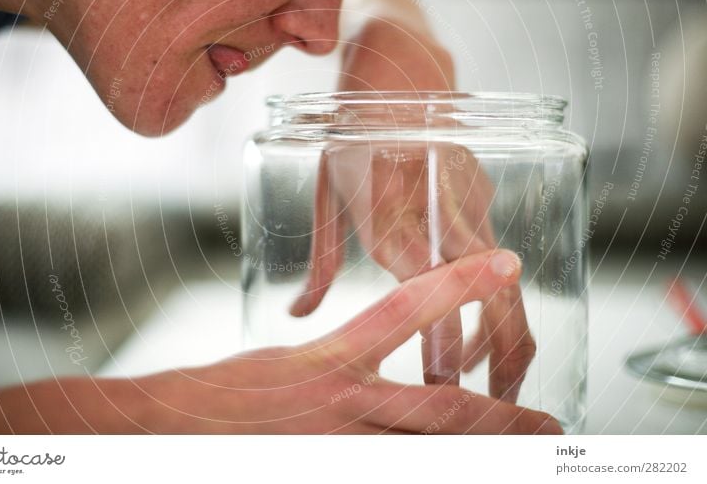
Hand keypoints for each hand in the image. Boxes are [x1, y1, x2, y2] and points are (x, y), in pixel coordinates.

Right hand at [137, 251, 560, 433]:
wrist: (174, 430)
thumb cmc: (228, 391)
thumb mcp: (291, 357)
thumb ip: (343, 355)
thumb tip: (380, 355)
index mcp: (332, 357)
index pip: (407, 308)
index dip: (460, 283)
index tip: (505, 262)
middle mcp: (343, 403)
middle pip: (441, 410)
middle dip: (502, 418)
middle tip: (550, 424)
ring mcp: (339, 447)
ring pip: (427, 455)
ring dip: (480, 456)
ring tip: (526, 456)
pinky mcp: (330, 468)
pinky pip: (394, 472)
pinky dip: (430, 470)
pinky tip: (461, 470)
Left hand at [290, 18, 535, 402]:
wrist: (400, 56)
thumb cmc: (349, 124)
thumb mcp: (323, 190)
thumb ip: (319, 260)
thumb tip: (299, 313)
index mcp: (385, 205)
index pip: (422, 287)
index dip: (441, 340)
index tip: (442, 383)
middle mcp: (433, 201)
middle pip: (485, 286)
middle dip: (499, 351)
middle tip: (493, 399)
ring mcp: (465, 190)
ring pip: (501, 270)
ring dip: (503, 326)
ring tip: (494, 372)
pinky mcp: (482, 182)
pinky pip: (493, 243)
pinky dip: (492, 285)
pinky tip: (481, 311)